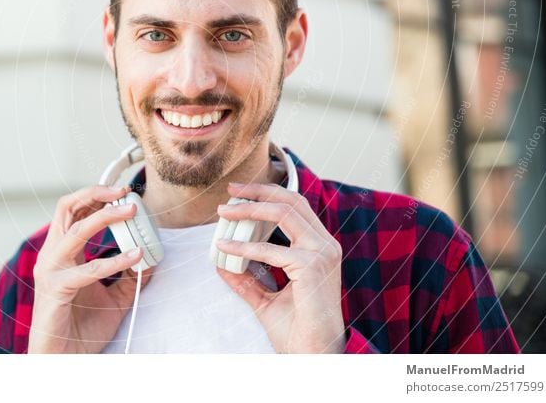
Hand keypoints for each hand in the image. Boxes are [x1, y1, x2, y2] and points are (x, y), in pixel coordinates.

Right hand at [28, 185, 153, 353]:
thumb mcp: (115, 296)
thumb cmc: (83, 326)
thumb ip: (130, 276)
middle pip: (67, 207)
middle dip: (97, 193)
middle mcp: (52, 254)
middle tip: (126, 192)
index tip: (124, 191)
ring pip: (75, 230)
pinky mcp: (56, 289)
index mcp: (62, 251)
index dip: (97, 195)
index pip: (74, 210)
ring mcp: (50, 269)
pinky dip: (113, 261)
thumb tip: (153, 257)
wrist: (65, 358)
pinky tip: (134, 256)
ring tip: (131, 212)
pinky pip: (87, 269)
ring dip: (105, 217)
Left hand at [214, 182, 345, 353]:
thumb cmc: (296, 330)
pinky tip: (225, 248)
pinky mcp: (312, 267)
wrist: (312, 356)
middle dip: (258, 191)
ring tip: (224, 212)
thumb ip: (247, 278)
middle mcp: (325, 245)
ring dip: (250, 210)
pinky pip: (271, 250)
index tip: (239, 192)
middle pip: (291, 200)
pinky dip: (244, 247)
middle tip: (230, 190)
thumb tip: (221, 262)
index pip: (295, 205)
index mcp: (319, 246)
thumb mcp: (265, 298)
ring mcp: (322, 254)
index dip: (266, 193)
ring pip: (283, 214)